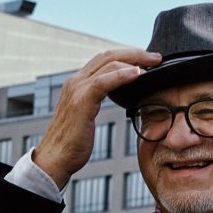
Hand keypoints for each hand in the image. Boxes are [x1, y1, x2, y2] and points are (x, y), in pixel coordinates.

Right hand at [32, 48, 160, 187]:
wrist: (55, 159)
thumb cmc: (72, 143)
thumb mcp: (85, 115)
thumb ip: (96, 101)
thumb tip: (117, 97)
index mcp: (77, 83)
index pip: (104, 59)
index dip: (127, 56)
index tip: (147, 60)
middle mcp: (75, 81)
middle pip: (108, 55)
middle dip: (135, 53)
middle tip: (157, 58)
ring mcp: (77, 89)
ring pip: (108, 64)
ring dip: (134, 61)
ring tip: (153, 64)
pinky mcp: (81, 102)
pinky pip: (103, 82)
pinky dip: (122, 75)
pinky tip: (137, 74)